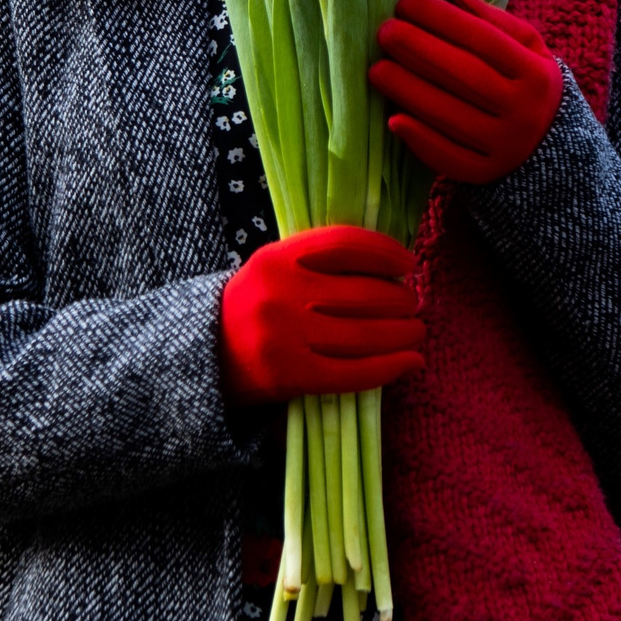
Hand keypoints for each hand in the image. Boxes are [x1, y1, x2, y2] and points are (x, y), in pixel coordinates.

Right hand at [218, 224, 423, 403]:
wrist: (203, 355)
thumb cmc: (251, 308)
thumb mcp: (272, 270)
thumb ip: (317, 263)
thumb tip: (388, 269)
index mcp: (276, 258)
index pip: (345, 245)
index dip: (385, 252)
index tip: (409, 263)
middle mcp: (281, 294)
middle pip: (362, 293)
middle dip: (400, 300)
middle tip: (413, 305)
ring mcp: (286, 337)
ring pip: (364, 334)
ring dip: (402, 334)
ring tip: (416, 333)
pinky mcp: (291, 376)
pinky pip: (353, 373)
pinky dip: (389, 367)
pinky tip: (410, 363)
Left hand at [369, 0, 564, 185]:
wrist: (549, 147)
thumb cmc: (525, 85)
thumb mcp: (527, 50)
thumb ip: (493, 21)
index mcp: (537, 74)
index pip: (485, 39)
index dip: (443, 19)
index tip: (407, 1)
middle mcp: (524, 111)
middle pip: (466, 76)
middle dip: (420, 50)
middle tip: (384, 31)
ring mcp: (505, 146)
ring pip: (452, 116)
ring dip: (409, 91)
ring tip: (377, 69)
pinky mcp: (485, 174)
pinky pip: (449, 157)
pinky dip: (420, 139)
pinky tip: (394, 119)